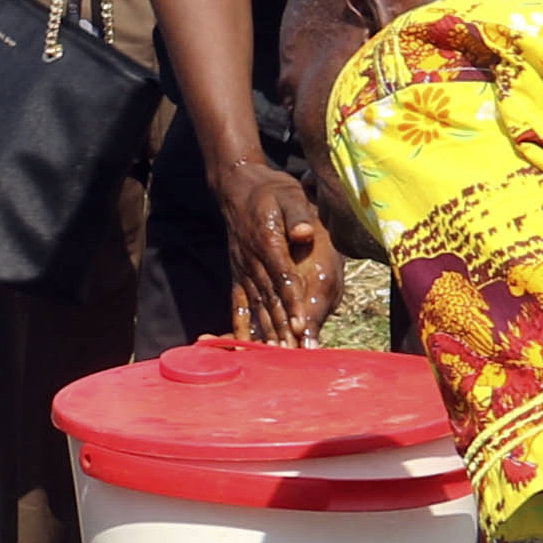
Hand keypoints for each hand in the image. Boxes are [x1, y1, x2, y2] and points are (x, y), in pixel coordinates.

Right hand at [209, 152, 339, 336]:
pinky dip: (243, 326)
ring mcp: (243, 270)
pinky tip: (246, 346)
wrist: (236, 187)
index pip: (283, 278)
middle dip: (283, 328)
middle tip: (294, 353)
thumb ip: (297, 213)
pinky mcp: (237, 275)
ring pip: (258, 306)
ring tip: (277, 355)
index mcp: (267, 242)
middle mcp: (252, 261)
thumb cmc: (269, 189)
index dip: (293, 303)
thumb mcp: (288, 193)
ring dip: (267, 332)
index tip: (301, 325)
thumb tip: (305, 232)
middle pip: (271, 300)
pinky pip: (239, 304)